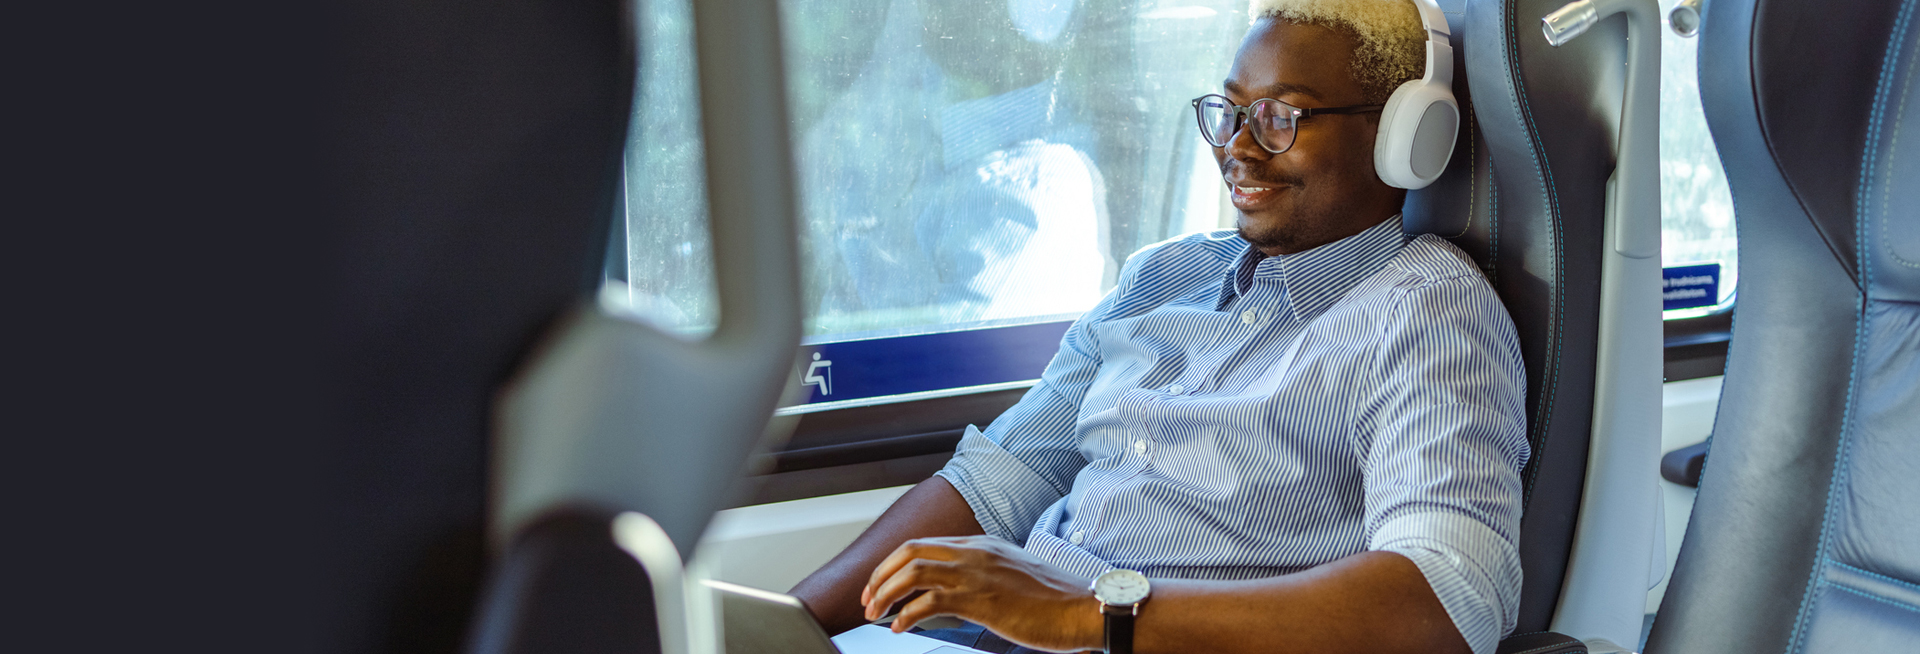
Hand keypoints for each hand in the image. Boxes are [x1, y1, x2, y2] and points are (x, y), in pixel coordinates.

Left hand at [860, 536, 1102, 652]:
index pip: (925, 544)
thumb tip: (958, 592)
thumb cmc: (1055, 600)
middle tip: (868, 598)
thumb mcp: (1014, 575)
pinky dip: (906, 614)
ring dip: (886, 593)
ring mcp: (977, 573)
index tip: (881, 583)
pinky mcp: (980, 599)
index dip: (895, 563)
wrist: (1084, 608)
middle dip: (881, 575)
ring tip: (875, 613)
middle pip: (910, 551)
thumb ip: (985, 574)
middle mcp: (975, 552)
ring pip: (913, 572)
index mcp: (982, 544)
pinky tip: (900, 627)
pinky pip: (929, 601)